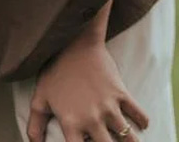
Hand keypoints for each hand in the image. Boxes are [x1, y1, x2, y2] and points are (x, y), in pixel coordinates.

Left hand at [27, 38, 148, 141]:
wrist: (75, 45)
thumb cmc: (54, 72)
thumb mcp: (39, 101)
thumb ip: (35, 127)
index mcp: (71, 124)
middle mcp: (92, 119)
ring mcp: (109, 106)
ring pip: (127, 134)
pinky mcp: (121, 93)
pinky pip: (137, 111)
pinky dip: (142, 120)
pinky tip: (143, 126)